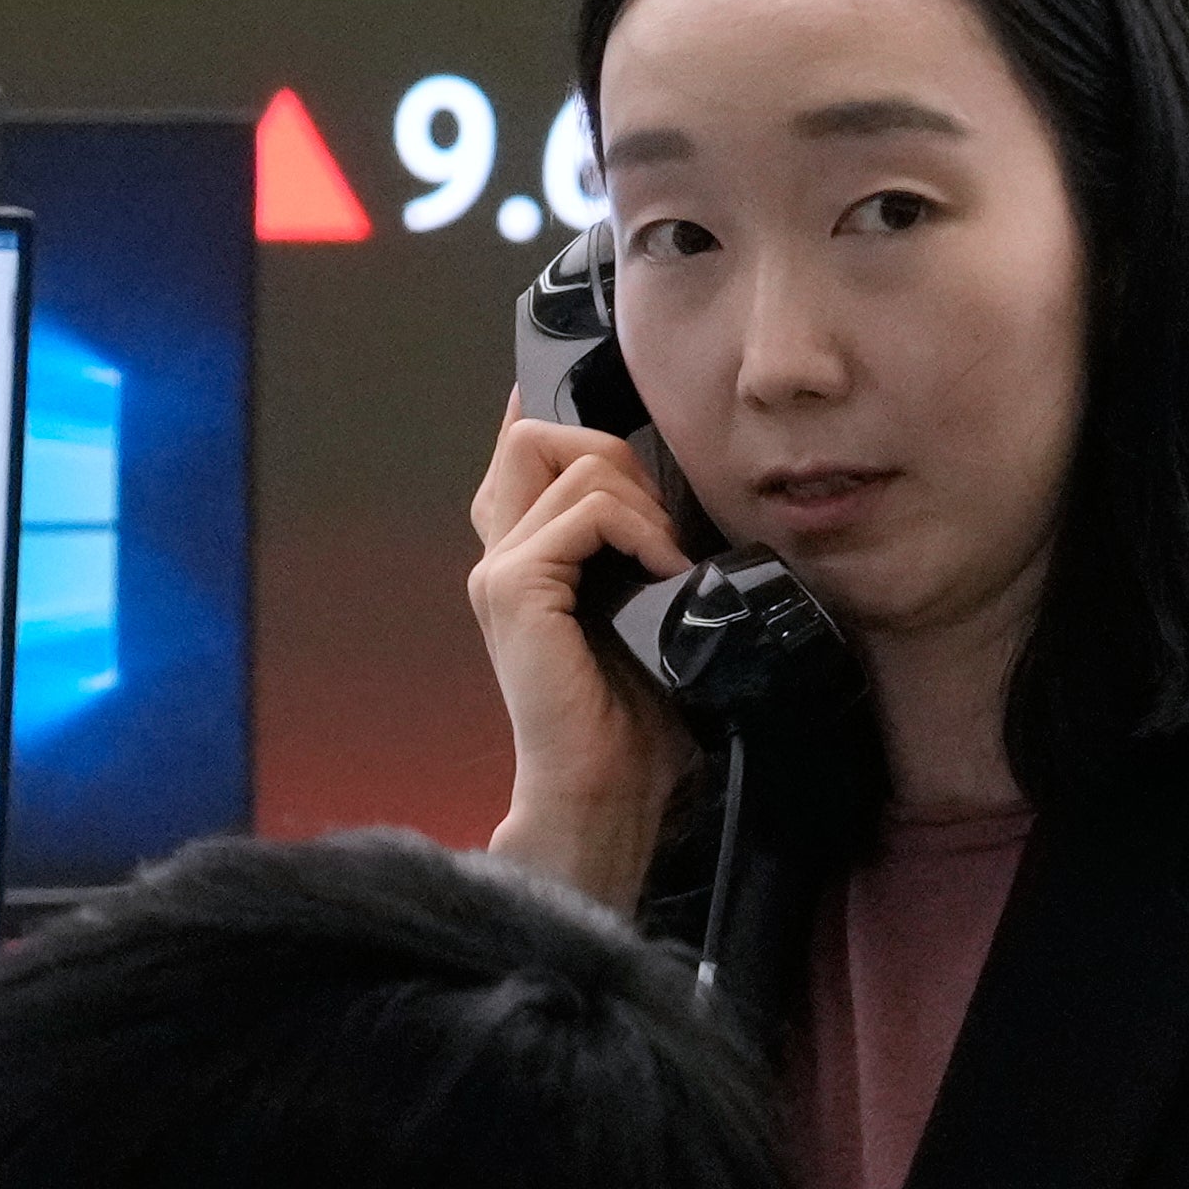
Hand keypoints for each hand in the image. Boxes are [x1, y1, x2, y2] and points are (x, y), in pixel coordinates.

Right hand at [470, 391, 691, 908]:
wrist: (608, 790)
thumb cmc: (637, 718)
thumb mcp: (652, 612)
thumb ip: (644, 551)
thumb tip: (689, 501)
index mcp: (524, 557)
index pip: (520, 450)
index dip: (555, 412)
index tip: (603, 398)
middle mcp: (499, 554)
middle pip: (539, 437)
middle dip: (617, 456)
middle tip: (663, 528)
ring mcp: (499, 569)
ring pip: (574, 463)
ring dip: (643, 504)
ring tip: (670, 563)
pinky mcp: (514, 588)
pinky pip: (586, 512)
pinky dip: (640, 531)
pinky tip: (665, 574)